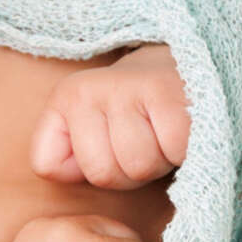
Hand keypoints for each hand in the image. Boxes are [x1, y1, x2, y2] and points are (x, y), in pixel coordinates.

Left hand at [28, 43, 190, 188]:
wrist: (194, 67)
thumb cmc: (144, 113)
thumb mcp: (96, 130)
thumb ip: (68, 156)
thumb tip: (61, 172)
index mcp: (66, 96)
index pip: (47, 165)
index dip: (89, 168)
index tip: (111, 142)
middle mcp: (88, 89)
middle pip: (102, 174)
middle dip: (131, 172)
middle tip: (148, 140)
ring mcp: (126, 88)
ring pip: (138, 167)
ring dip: (161, 161)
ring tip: (167, 133)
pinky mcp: (166, 93)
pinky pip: (172, 152)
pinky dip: (187, 152)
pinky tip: (187, 127)